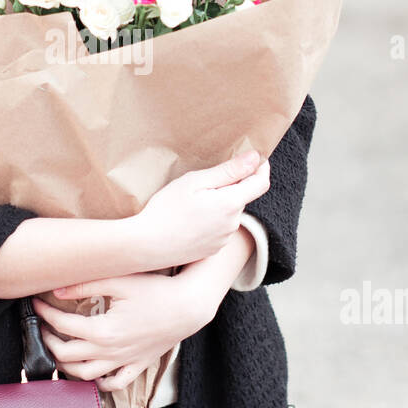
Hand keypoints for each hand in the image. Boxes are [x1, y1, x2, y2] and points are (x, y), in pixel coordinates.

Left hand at [31, 270, 209, 391]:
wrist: (189, 306)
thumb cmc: (157, 290)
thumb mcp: (119, 280)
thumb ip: (86, 285)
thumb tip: (57, 290)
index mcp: (103, 331)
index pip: (62, 326)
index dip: (45, 313)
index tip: (37, 303)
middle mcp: (111, 352)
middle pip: (66, 355)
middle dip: (48, 340)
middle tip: (43, 325)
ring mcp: (124, 362)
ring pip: (85, 375)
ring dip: (66, 364)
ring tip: (59, 348)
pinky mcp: (137, 365)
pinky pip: (114, 384)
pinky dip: (99, 382)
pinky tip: (92, 371)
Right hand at [133, 152, 269, 266]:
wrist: (146, 245)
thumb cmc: (166, 209)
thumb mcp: (195, 182)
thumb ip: (229, 171)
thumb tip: (256, 158)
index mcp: (231, 204)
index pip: (261, 183)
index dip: (261, 168)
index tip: (254, 158)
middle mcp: (233, 224)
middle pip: (241, 197)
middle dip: (231, 186)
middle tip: (204, 180)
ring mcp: (223, 240)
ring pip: (230, 213)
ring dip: (220, 203)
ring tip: (192, 201)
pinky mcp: (213, 249)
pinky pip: (220, 228)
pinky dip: (211, 220)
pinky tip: (189, 219)